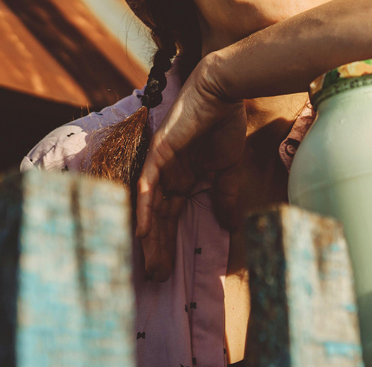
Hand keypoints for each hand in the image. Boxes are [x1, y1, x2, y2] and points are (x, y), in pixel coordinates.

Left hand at [135, 55, 246, 279]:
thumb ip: (225, 196)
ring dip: (148, 235)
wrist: (223, 93)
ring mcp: (160, 164)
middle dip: (156, 248)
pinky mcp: (158, 152)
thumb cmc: (225, 125)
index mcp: (182, 179)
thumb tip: (230, 227)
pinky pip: (147, 183)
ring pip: (149, 206)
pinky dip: (143, 206)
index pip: (170, 218)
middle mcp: (167, 175)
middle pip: (156, 217)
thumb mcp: (228, 169)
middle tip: (156, 278)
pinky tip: (141, 229)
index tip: (167, 271)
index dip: (167, 243)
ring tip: (149, 264)